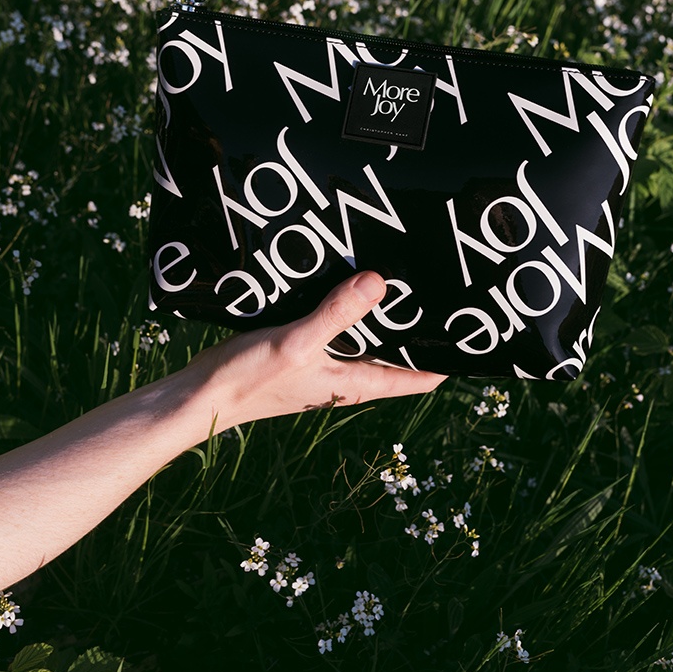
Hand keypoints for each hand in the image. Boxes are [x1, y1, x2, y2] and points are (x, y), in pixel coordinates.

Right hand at [191, 271, 446, 431]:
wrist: (201, 395)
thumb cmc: (250, 380)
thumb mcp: (298, 343)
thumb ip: (337, 314)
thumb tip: (381, 283)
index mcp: (358, 382)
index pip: (420, 376)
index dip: (448, 358)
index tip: (472, 331)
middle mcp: (348, 376)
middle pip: (398, 352)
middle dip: (418, 326)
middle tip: (442, 288)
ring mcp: (327, 364)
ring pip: (369, 337)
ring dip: (382, 314)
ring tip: (404, 275)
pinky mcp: (305, 351)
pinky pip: (339, 328)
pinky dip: (349, 308)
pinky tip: (348, 280)